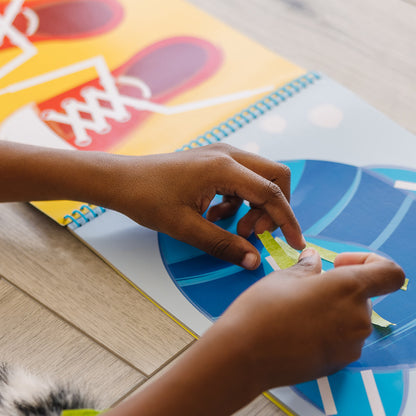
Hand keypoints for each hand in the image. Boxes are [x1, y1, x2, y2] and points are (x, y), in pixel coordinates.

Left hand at [106, 144, 305, 267]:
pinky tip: (216, 216)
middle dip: (274, 208)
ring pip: (259, 178)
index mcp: (223, 167)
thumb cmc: (147, 200)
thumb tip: (253, 261)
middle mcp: (227, 154)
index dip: (287, 220)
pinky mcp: (213, 160)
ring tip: (232, 228)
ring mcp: (220, 154)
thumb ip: (223, 244)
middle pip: (275, 177)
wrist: (121, 180)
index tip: (295, 243)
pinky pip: (242, 179)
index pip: (271, 193)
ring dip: (255, 205)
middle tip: (253, 233)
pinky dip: (239, 200)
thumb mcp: (186, 228)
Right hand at [203, 249, 405, 401]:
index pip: (391, 273)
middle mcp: (358, 318)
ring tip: (296, 313)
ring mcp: (351, 345)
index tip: (340, 264)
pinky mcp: (338, 363)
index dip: (371, 263)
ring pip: (350, 320)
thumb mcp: (283, 277)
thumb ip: (308, 268)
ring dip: (331, 312)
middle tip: (304, 290)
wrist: (244, 356)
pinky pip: (340, 341)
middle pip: (363, 297)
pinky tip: (296, 333)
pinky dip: (325, 333)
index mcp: (349, 288)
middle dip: (338, 290)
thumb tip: (314, 261)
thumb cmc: (262, 311)